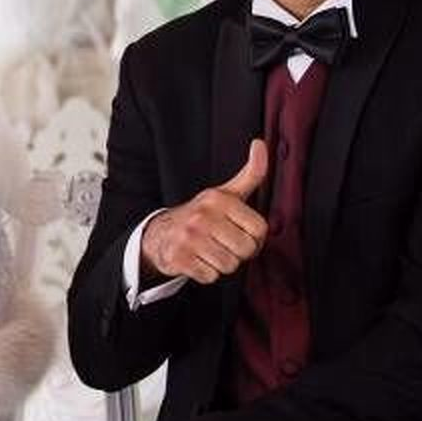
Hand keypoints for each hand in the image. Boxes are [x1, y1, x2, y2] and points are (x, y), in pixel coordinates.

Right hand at [140, 139, 267, 285]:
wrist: (161, 233)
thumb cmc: (202, 215)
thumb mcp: (226, 193)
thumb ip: (250, 173)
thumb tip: (260, 143)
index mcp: (219, 199)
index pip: (260, 230)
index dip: (254, 236)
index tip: (239, 232)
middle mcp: (203, 216)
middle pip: (246, 250)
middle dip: (238, 252)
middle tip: (223, 243)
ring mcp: (189, 237)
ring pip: (230, 266)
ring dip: (222, 264)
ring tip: (210, 251)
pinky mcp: (179, 258)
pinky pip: (211, 277)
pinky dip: (206, 273)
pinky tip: (197, 260)